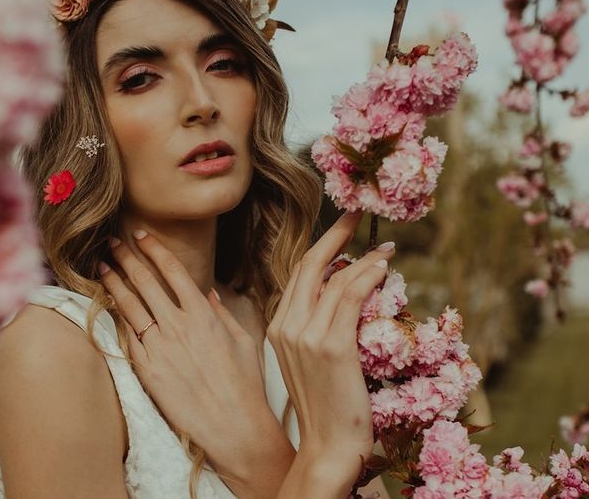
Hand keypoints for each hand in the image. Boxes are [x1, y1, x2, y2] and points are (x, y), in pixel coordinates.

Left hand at [99, 231, 291, 492]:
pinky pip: (128, 338)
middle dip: (126, 258)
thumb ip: (222, 313)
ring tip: (102, 267)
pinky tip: (108, 307)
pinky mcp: (148, 370)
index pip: (172, 270)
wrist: (234, 425)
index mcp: (203, 314)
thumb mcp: (241, 339)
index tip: (141, 235)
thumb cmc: (244, 383)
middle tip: (112, 242)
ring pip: (130, 306)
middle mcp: (178, 325)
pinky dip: (118, 319)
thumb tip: (209, 295)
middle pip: (145, 282)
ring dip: (114, 283)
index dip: (154, 249)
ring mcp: (160, 348)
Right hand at [266, 211, 395, 482]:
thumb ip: (315, 328)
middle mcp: (286, 326)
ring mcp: (306, 335)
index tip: (340, 229)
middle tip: (356, 215)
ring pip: (334, 279)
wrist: (328, 447)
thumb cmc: (325, 406)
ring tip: (385, 248)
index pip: (299, 275)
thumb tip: (338, 296)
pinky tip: (383, 266)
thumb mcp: (309, 361)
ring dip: (362, 257)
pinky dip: (368, 275)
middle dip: (334, 235)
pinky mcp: (331, 346)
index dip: (321, 247)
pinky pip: (350, 297)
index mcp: (278, 327)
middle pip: (309, 266)